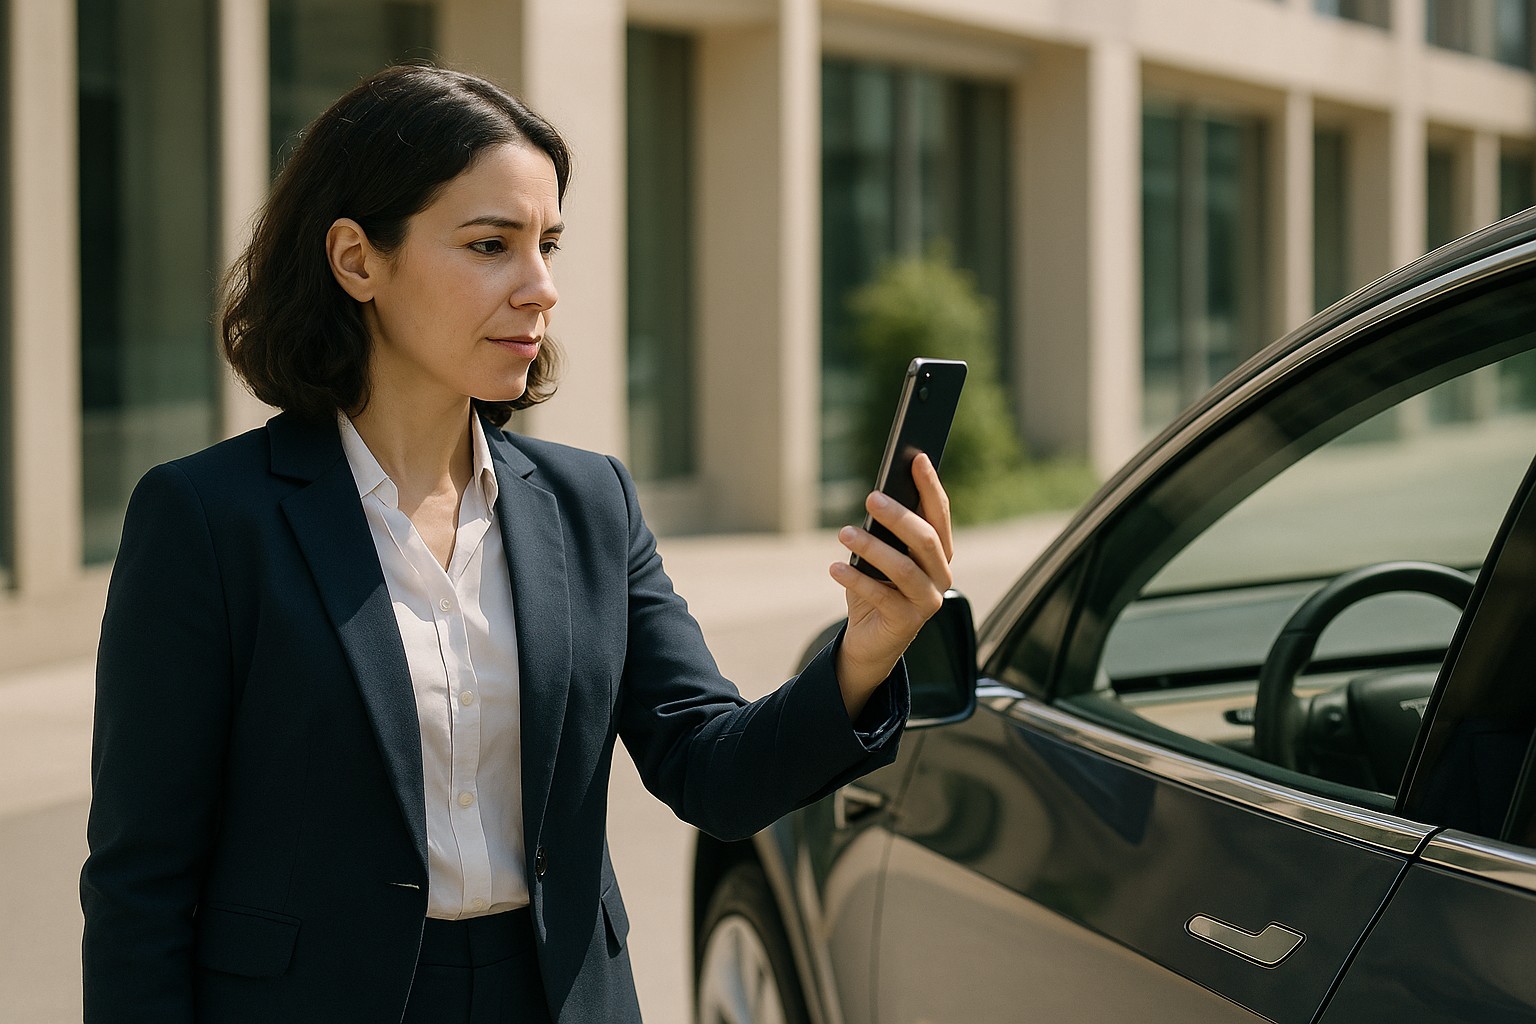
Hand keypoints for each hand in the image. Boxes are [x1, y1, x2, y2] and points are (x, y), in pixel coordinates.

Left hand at [828, 453, 953, 718]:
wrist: (870, 641)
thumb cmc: (876, 589)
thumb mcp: (881, 557)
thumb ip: (886, 533)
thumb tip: (876, 499)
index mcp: (939, 553)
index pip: (939, 514)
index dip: (930, 486)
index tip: (917, 459)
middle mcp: (940, 575)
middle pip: (926, 539)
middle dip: (899, 516)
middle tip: (870, 498)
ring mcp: (927, 600)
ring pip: (905, 568)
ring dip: (872, 547)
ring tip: (843, 533)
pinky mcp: (907, 622)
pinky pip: (881, 596)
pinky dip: (856, 580)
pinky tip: (834, 567)